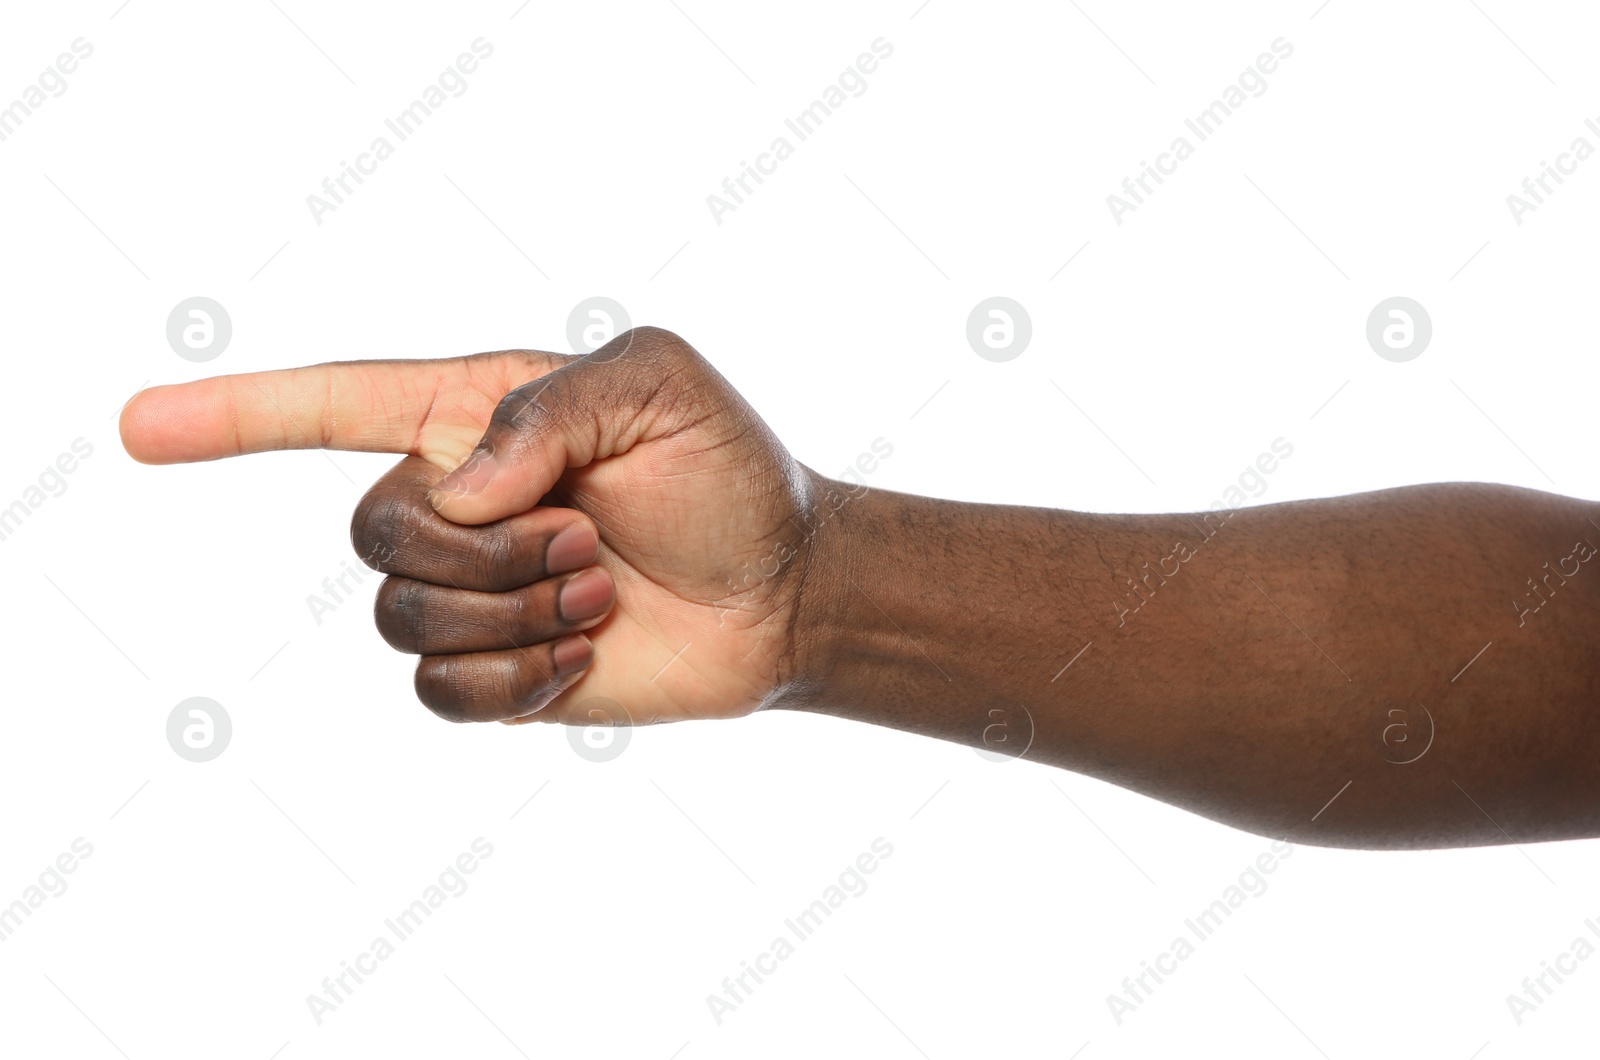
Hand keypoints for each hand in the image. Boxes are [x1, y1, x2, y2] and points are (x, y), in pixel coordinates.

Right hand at [121, 327, 838, 724]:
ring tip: (598, 594)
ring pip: (401, 618)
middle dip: (485, 550)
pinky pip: (439, 692)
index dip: (234, 414)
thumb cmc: (727, 474)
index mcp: (477, 414)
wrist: (782, 589)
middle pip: (374, 530)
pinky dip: (514, 681)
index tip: (138, 426)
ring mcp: (470, 589)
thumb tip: (456, 488)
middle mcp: (457, 500)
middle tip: (587, 544)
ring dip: (514, 613)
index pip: (332, 407)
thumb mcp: (661, 388)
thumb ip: (546, 408)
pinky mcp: (493, 669)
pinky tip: (579, 657)